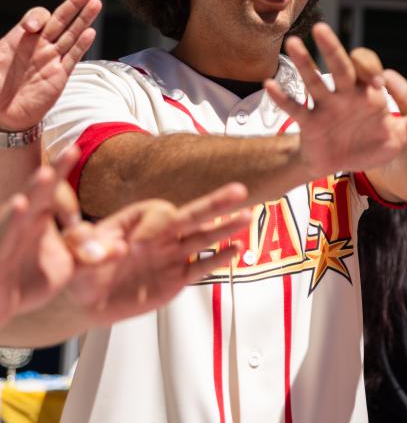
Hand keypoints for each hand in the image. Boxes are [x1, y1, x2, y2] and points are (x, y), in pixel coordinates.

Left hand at [0, 0, 100, 130]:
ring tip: (96, 3)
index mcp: (19, 40)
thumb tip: (19, 33)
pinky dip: (82, 45)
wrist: (2, 118)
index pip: (37, 18)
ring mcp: (51, 60)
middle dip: (74, 4)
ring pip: (71, 35)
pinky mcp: (60, 76)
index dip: (38, 18)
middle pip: (60, 20)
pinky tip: (91, 32)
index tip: (32, 28)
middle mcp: (38, 47)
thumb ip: (0, 49)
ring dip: (84, 19)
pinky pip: (73, 57)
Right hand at [0, 147, 88, 323]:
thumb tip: (124, 246)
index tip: (76, 148)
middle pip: (39, 192)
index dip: (62, 169)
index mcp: (37, 217)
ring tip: (46, 173)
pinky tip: (19, 205)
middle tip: (72, 149)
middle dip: (55, 171)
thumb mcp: (67, 267)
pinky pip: (3, 237)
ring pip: (20, 209)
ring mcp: (6, 237)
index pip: (52, 190)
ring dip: (32, 191)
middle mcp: (21, 222)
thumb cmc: (26, 280)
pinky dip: (10, 220)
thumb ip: (94, 255)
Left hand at [63, 183, 248, 325]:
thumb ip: (85, 247)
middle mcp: (162, 234)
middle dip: (215, 204)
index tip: (136, 247)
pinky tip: (236, 249)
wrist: (87, 298)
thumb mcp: (76, 254)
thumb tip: (103, 250)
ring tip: (248, 216)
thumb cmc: (83, 268)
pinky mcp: (176, 279)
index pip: (158, 216)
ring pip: (203, 238)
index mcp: (140, 218)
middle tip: (239, 190)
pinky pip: (200, 269)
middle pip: (192, 216)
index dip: (151, 229)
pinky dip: (218, 260)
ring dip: (225, 228)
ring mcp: (172, 255)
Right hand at [264, 22, 406, 177]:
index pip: (370, 74)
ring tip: (292, 44)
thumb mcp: (401, 136)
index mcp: (369, 94)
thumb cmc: (373, 142)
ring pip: (314, 82)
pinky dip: (282, 98)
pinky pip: (295, 109)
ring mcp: (326, 106)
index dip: (372, 75)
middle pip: (340, 68)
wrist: (345, 163)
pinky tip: (268, 85)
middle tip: (320, 29)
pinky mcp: (310, 122)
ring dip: (304, 63)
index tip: (376, 84)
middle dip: (332, 49)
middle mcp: (346, 94)